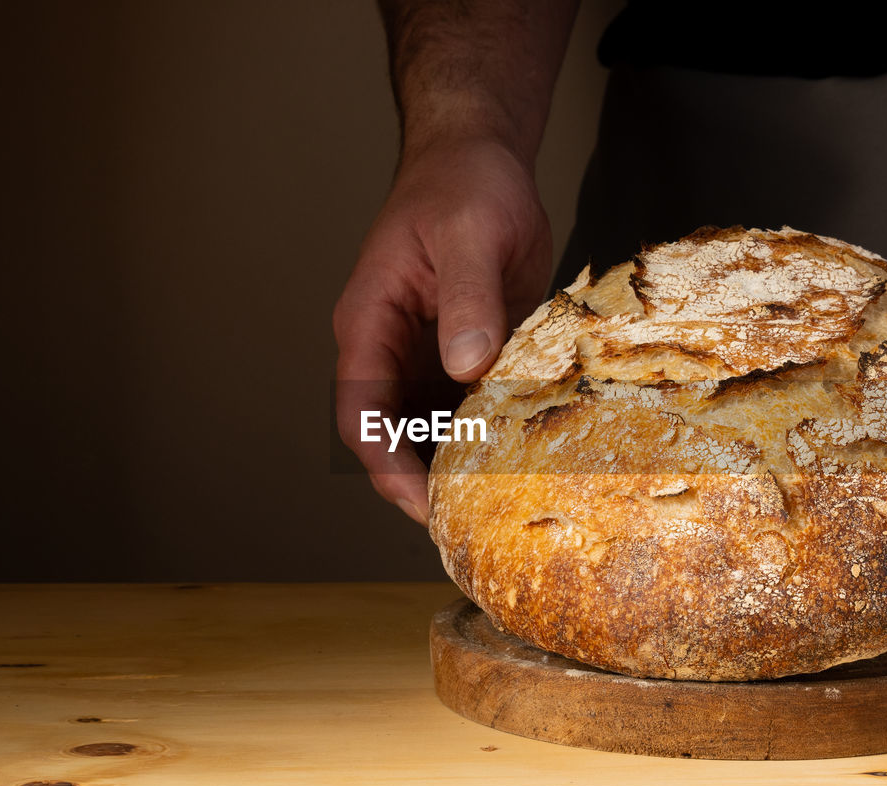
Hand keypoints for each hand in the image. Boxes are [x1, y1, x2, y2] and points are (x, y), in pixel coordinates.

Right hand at [333, 136, 551, 524]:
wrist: (480, 159)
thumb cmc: (463, 183)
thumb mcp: (468, 233)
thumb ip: (466, 299)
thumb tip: (466, 366)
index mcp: (370, 323)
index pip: (362, 413)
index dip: (387, 466)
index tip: (424, 505)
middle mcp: (391, 350)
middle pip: (394, 437)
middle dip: (424, 484)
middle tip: (469, 526)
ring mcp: (428, 357)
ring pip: (432, 432)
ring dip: (458, 469)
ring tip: (500, 509)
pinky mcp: (466, 357)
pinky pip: (471, 410)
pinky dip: (490, 438)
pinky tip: (524, 463)